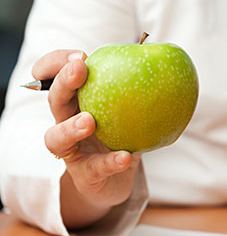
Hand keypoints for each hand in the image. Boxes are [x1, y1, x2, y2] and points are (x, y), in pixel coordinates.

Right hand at [32, 50, 140, 228]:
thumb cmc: (121, 137)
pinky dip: (110, 162)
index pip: (56, 77)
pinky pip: (94, 169)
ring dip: (70, 127)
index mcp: (77, 102)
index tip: (79, 56)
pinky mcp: (84, 176)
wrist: (116, 180)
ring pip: (57, 138)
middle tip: (79, 69)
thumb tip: (163, 54)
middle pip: (55, 101)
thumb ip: (138, 86)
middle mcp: (67, 123)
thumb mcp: (128, 110)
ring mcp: (72, 151)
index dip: (57, 63)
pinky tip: (126, 157)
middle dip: (63, 82)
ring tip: (88, 121)